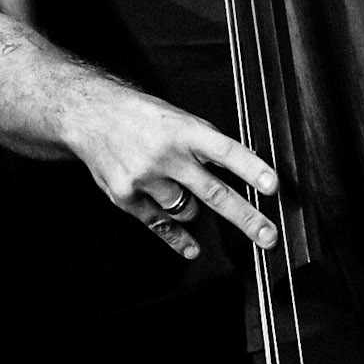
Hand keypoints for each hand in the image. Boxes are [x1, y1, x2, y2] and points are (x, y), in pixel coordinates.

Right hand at [63, 75, 278, 259]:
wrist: (90, 116)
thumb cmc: (140, 115)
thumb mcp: (177, 118)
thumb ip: (204, 143)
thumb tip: (241, 169)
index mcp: (184, 130)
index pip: (225, 151)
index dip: (250, 168)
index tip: (273, 186)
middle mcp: (166, 155)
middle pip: (213, 192)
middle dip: (245, 217)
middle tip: (269, 236)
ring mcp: (145, 178)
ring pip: (187, 210)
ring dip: (191, 206)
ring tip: (175, 183)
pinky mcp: (127, 197)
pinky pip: (161, 225)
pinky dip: (178, 237)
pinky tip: (192, 247)